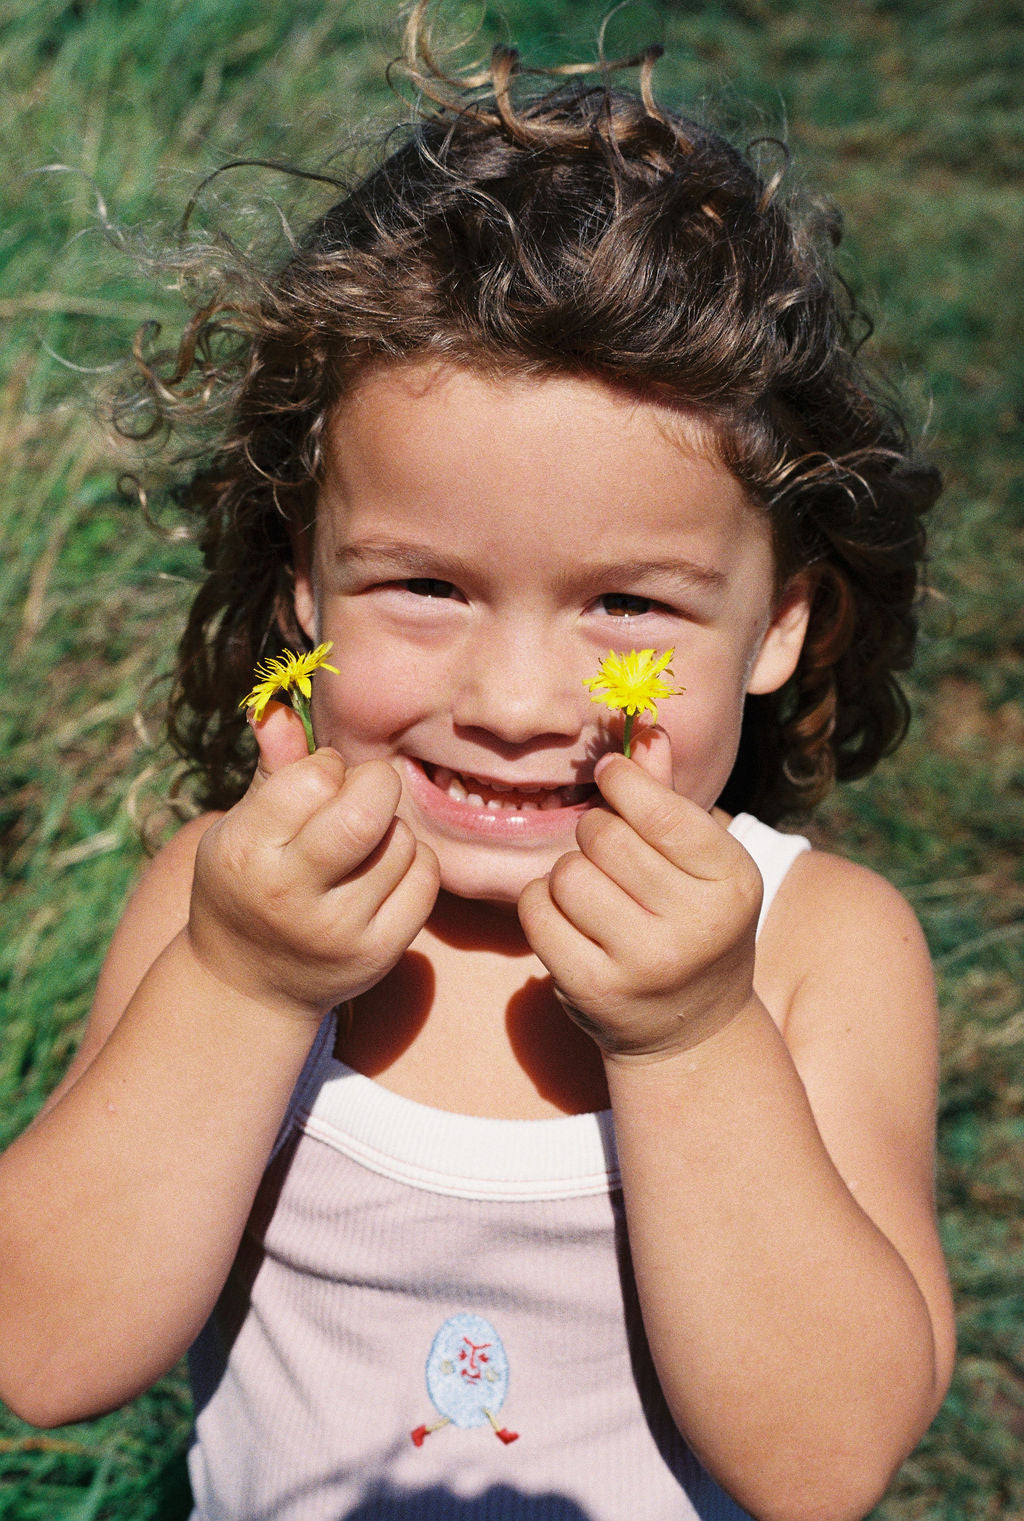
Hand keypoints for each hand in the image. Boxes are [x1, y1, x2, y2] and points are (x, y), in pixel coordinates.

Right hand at [188, 702, 439, 1019]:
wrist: (249, 985)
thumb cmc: (247, 883)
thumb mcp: (241, 827)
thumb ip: (272, 769)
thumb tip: (278, 708)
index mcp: (247, 853)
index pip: (314, 778)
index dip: (327, 765)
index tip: (320, 778)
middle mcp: (289, 896)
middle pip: (366, 815)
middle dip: (376, 784)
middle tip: (364, 791)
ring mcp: (338, 932)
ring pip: (401, 843)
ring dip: (392, 826)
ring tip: (363, 840)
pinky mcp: (378, 954)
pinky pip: (425, 881)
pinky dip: (414, 861)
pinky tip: (384, 869)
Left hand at [518, 728, 762, 1060]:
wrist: (689, 1028)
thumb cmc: (690, 920)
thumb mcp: (701, 864)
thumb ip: (669, 798)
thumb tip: (647, 731)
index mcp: (733, 882)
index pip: (661, 810)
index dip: (623, 782)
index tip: (609, 776)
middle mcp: (696, 926)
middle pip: (605, 837)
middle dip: (596, 833)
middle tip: (608, 851)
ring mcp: (643, 964)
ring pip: (568, 874)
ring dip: (569, 872)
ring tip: (593, 891)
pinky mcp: (592, 989)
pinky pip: (538, 913)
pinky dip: (542, 904)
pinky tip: (567, 917)